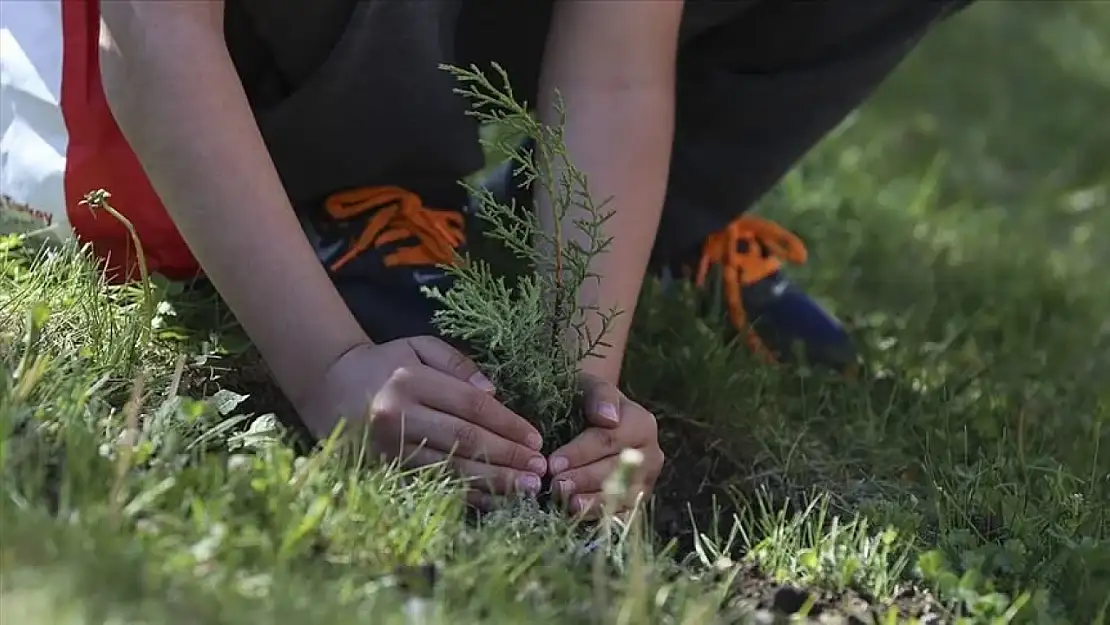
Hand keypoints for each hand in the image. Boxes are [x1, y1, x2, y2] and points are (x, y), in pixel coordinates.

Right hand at [296, 337, 547, 502]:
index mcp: (410, 381)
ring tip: (525, 489)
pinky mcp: (383, 470)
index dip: (507, 423)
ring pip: (450, 470)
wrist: (328, 386)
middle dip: (507, 457)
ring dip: (492, 483)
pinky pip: (431, 486)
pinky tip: (493, 502)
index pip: (470, 406)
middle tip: (539, 469)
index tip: (536, 437)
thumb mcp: (419, 347)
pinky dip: (464, 496)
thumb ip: (457, 364)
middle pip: (464, 441)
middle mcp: (397, 416)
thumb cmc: (385, 364)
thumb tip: (494, 393)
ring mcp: (388, 448)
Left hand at [546, 373, 663, 518]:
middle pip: (615, 470)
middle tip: (555, 486)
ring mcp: (647, 481)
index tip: (553, 463)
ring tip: (565, 504)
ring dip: (592, 502)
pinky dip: (602, 517)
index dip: (580, 453)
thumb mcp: (589, 387)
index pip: (609, 440)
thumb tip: (608, 417)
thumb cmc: (587, 401)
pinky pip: (624, 514)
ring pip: (622, 496)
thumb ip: (599, 395)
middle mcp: (650, 454)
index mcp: (642, 424)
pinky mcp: (638, 502)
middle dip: (583, 479)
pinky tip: (578, 518)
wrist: (594, 419)